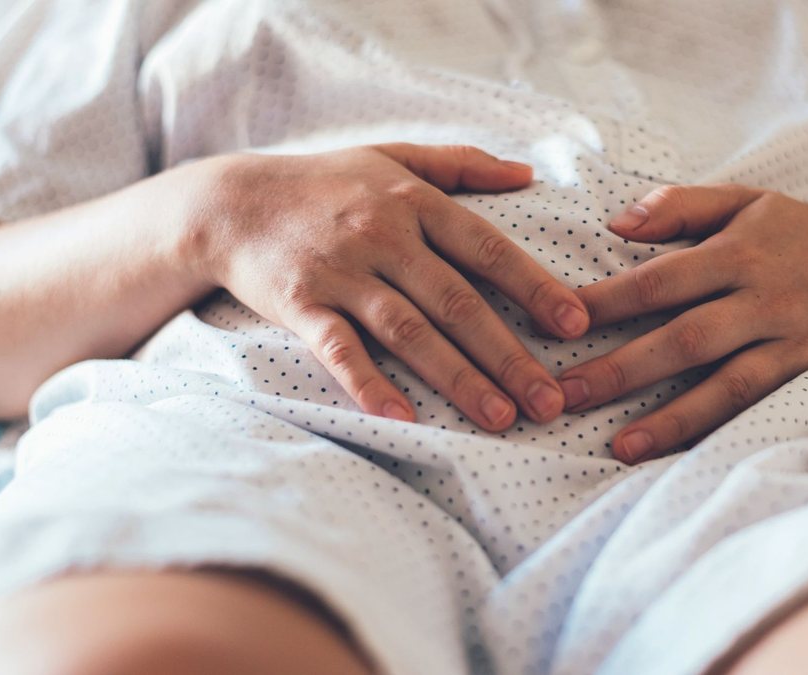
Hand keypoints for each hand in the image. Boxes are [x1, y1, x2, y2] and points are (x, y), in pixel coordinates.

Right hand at [192, 143, 589, 430]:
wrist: (231, 202)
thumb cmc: (326, 182)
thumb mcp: (393, 156)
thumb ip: (462, 164)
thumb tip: (528, 174)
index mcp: (415, 200)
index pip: (488, 248)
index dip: (535, 287)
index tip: (577, 326)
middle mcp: (383, 235)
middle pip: (457, 302)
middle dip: (508, 355)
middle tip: (549, 402)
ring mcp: (341, 272)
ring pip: (409, 331)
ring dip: (457, 378)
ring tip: (500, 418)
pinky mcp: (300, 304)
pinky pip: (338, 349)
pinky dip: (369, 384)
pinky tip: (404, 419)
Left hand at [557, 185, 807, 462]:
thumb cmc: (799, 229)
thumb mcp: (745, 199)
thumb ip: (680, 206)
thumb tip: (616, 222)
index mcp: (739, 249)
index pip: (662, 278)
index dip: (609, 301)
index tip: (558, 320)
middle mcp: (762, 297)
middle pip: (685, 337)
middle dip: (621, 368)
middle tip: (564, 393)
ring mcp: (785, 340)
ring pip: (723, 384)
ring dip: (668, 418)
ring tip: (616, 446)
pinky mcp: (802, 372)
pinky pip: (753, 406)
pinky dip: (712, 429)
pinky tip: (671, 452)